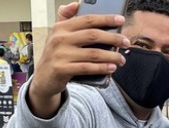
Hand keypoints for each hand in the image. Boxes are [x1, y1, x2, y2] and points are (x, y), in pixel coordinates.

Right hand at [27, 2, 130, 116]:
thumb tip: (76, 4)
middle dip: (113, 38)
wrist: (43, 79)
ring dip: (111, 56)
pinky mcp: (62, 69)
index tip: (120, 20)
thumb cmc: (55, 55)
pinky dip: (102, 68)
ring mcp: (60, 54)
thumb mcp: (57, 34)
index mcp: (61, 27)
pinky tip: (111, 68)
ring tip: (121, 59)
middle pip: (93, 35)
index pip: (87, 20)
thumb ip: (65, 18)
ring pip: (93, 53)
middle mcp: (60, 39)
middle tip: (126, 41)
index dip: (106, 19)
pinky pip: (87, 67)